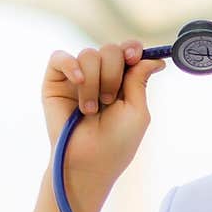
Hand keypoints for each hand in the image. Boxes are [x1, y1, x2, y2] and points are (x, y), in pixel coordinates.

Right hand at [41, 40, 166, 192]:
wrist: (87, 162)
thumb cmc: (115, 143)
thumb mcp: (136, 110)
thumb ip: (140, 80)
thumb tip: (156, 59)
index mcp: (122, 82)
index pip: (127, 52)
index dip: (131, 49)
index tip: (134, 56)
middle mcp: (99, 77)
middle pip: (110, 50)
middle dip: (113, 74)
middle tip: (109, 101)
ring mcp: (76, 78)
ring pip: (88, 54)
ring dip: (94, 83)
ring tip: (91, 110)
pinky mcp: (54, 82)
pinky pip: (60, 58)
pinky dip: (71, 66)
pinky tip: (78, 82)